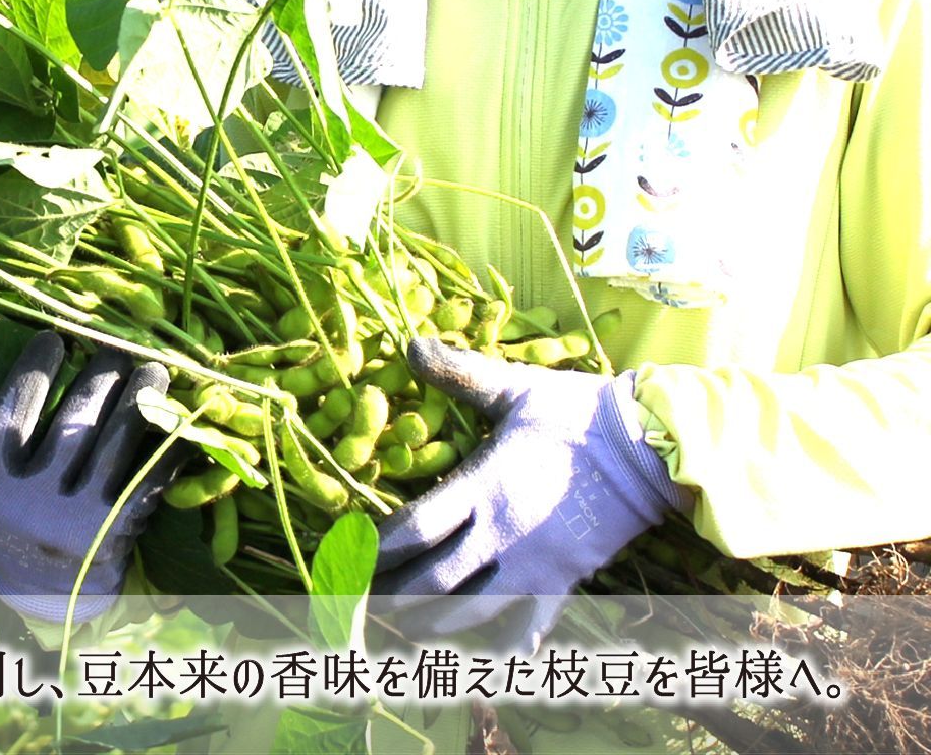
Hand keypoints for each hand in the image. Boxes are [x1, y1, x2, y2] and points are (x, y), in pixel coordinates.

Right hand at [0, 331, 181, 621]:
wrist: (47, 592)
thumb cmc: (6, 523)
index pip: (10, 418)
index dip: (31, 372)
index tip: (52, 335)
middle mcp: (37, 504)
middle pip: (73, 426)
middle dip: (99, 377)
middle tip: (116, 343)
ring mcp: (82, 519)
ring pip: (116, 444)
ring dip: (139, 399)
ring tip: (154, 367)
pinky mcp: (121, 528)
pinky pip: (150, 476)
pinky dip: (168, 444)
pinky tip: (180, 415)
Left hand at [373, 337, 687, 646]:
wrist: (648, 447)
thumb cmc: (577, 412)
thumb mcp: (515, 387)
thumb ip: (460, 372)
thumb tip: (409, 342)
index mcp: (485, 485)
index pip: (416, 527)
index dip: (379, 548)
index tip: (352, 555)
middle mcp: (502, 534)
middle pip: (433, 580)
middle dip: (393, 595)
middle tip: (361, 601)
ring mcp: (534, 564)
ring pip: (472, 611)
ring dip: (433, 623)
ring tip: (405, 628)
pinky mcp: (564, 580)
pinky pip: (530, 625)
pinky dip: (504, 646)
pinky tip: (486, 659)